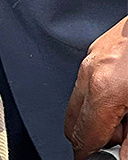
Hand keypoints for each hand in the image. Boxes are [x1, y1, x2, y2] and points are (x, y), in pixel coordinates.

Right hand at [66, 16, 127, 158]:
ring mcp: (93, 55)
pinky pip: (87, 78)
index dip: (89, 153)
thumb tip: (120, 154)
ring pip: (79, 98)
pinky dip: (100, 93)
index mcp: (103, 88)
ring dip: (98, 114)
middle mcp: (91, 70)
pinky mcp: (100, 46)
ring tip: (126, 115)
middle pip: (72, 119)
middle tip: (118, 140)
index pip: (82, 135)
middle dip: (91, 135)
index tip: (96, 158)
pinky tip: (123, 93)